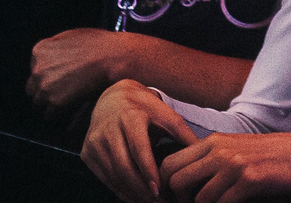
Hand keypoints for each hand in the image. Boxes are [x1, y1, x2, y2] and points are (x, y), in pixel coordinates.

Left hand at [28, 26, 135, 117]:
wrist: (114, 58)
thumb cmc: (100, 46)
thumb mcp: (72, 36)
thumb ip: (56, 49)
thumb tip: (52, 58)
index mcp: (40, 50)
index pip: (34, 71)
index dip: (46, 77)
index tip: (57, 79)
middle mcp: (38, 68)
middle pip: (32, 88)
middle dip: (44, 91)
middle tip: (62, 91)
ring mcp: (44, 86)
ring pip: (39, 103)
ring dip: (50, 104)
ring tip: (69, 99)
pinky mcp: (54, 101)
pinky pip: (49, 115)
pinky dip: (59, 113)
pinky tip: (72, 105)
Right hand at [82, 77, 201, 202]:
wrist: (112, 98)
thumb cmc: (144, 108)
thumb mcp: (164, 113)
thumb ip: (182, 133)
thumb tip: (203, 152)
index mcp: (130, 116)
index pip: (138, 149)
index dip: (149, 172)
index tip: (159, 190)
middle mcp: (109, 128)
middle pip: (124, 166)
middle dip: (141, 189)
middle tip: (158, 202)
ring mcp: (95, 141)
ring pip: (113, 175)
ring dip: (131, 193)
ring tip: (150, 202)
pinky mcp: (87, 152)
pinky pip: (105, 177)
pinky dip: (120, 190)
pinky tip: (134, 196)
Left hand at [166, 130, 290, 202]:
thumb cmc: (267, 156)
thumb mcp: (233, 149)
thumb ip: (208, 160)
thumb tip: (179, 183)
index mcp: (212, 142)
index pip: (169, 163)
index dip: (167, 186)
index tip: (178, 198)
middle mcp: (219, 150)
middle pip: (176, 181)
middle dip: (181, 200)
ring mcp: (234, 165)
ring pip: (199, 198)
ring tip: (222, 202)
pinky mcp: (250, 181)